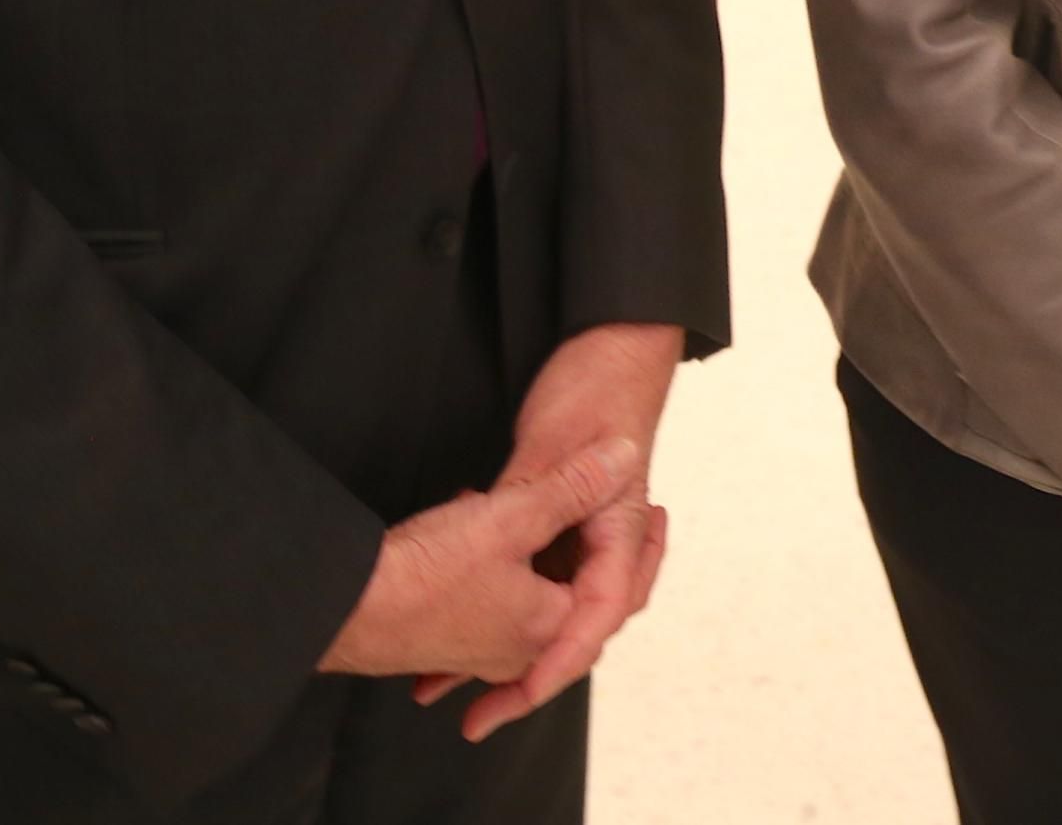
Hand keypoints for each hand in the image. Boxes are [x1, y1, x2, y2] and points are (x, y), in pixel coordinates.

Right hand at [319, 437, 636, 693]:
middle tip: (608, 501)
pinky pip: (495, 597)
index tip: (657, 511)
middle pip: (580, 594)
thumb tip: (623, 454)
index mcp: (550, 624)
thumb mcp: (510, 515)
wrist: (345, 610)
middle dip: (593, 546)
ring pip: (534, 592)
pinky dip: (502, 561)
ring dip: (541, 549)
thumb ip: (573, 485)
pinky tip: (474, 516)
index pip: (618, 591)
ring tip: (539, 498)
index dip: (645, 547)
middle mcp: (521, 646)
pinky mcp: (448, 638)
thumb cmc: (424, 573)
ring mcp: (482, 648)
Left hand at [410, 320, 687, 739]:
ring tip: (443, 683)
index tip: (518, 694)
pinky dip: (497, 596)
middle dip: (526, 676)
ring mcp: (586, 531)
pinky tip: (452, 591)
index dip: (557, 662)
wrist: (615, 348)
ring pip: (547, 606)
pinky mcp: (563, 517)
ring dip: (503, 644)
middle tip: (481, 714)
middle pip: (575, 627)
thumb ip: (555, 494)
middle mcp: (606, 538)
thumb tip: (547, 546)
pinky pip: (532, 575)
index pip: (596, 615)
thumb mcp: (550, 449)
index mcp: (617, 527)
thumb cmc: (596, 387)